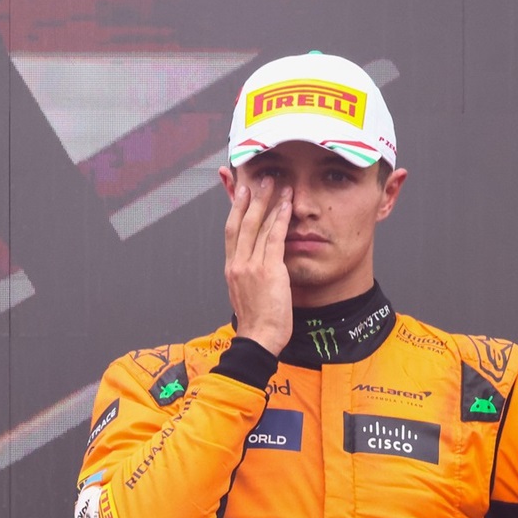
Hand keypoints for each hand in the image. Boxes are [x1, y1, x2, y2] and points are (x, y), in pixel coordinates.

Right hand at [223, 174, 292, 354]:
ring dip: (268, 203)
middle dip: (250, 198)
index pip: (231, 231)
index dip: (235, 208)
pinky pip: (274, 239)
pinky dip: (280, 220)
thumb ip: (246, 274)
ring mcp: (251, 266)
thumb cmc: (256, 321)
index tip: (241, 191)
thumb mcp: (244, 293)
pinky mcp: (269, 271)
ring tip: (277, 185)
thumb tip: (251, 264)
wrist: (258, 338)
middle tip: (259, 179)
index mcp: (231, 268)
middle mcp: (237, 263)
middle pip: (242, 222)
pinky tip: (286, 207)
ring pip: (258, 226)